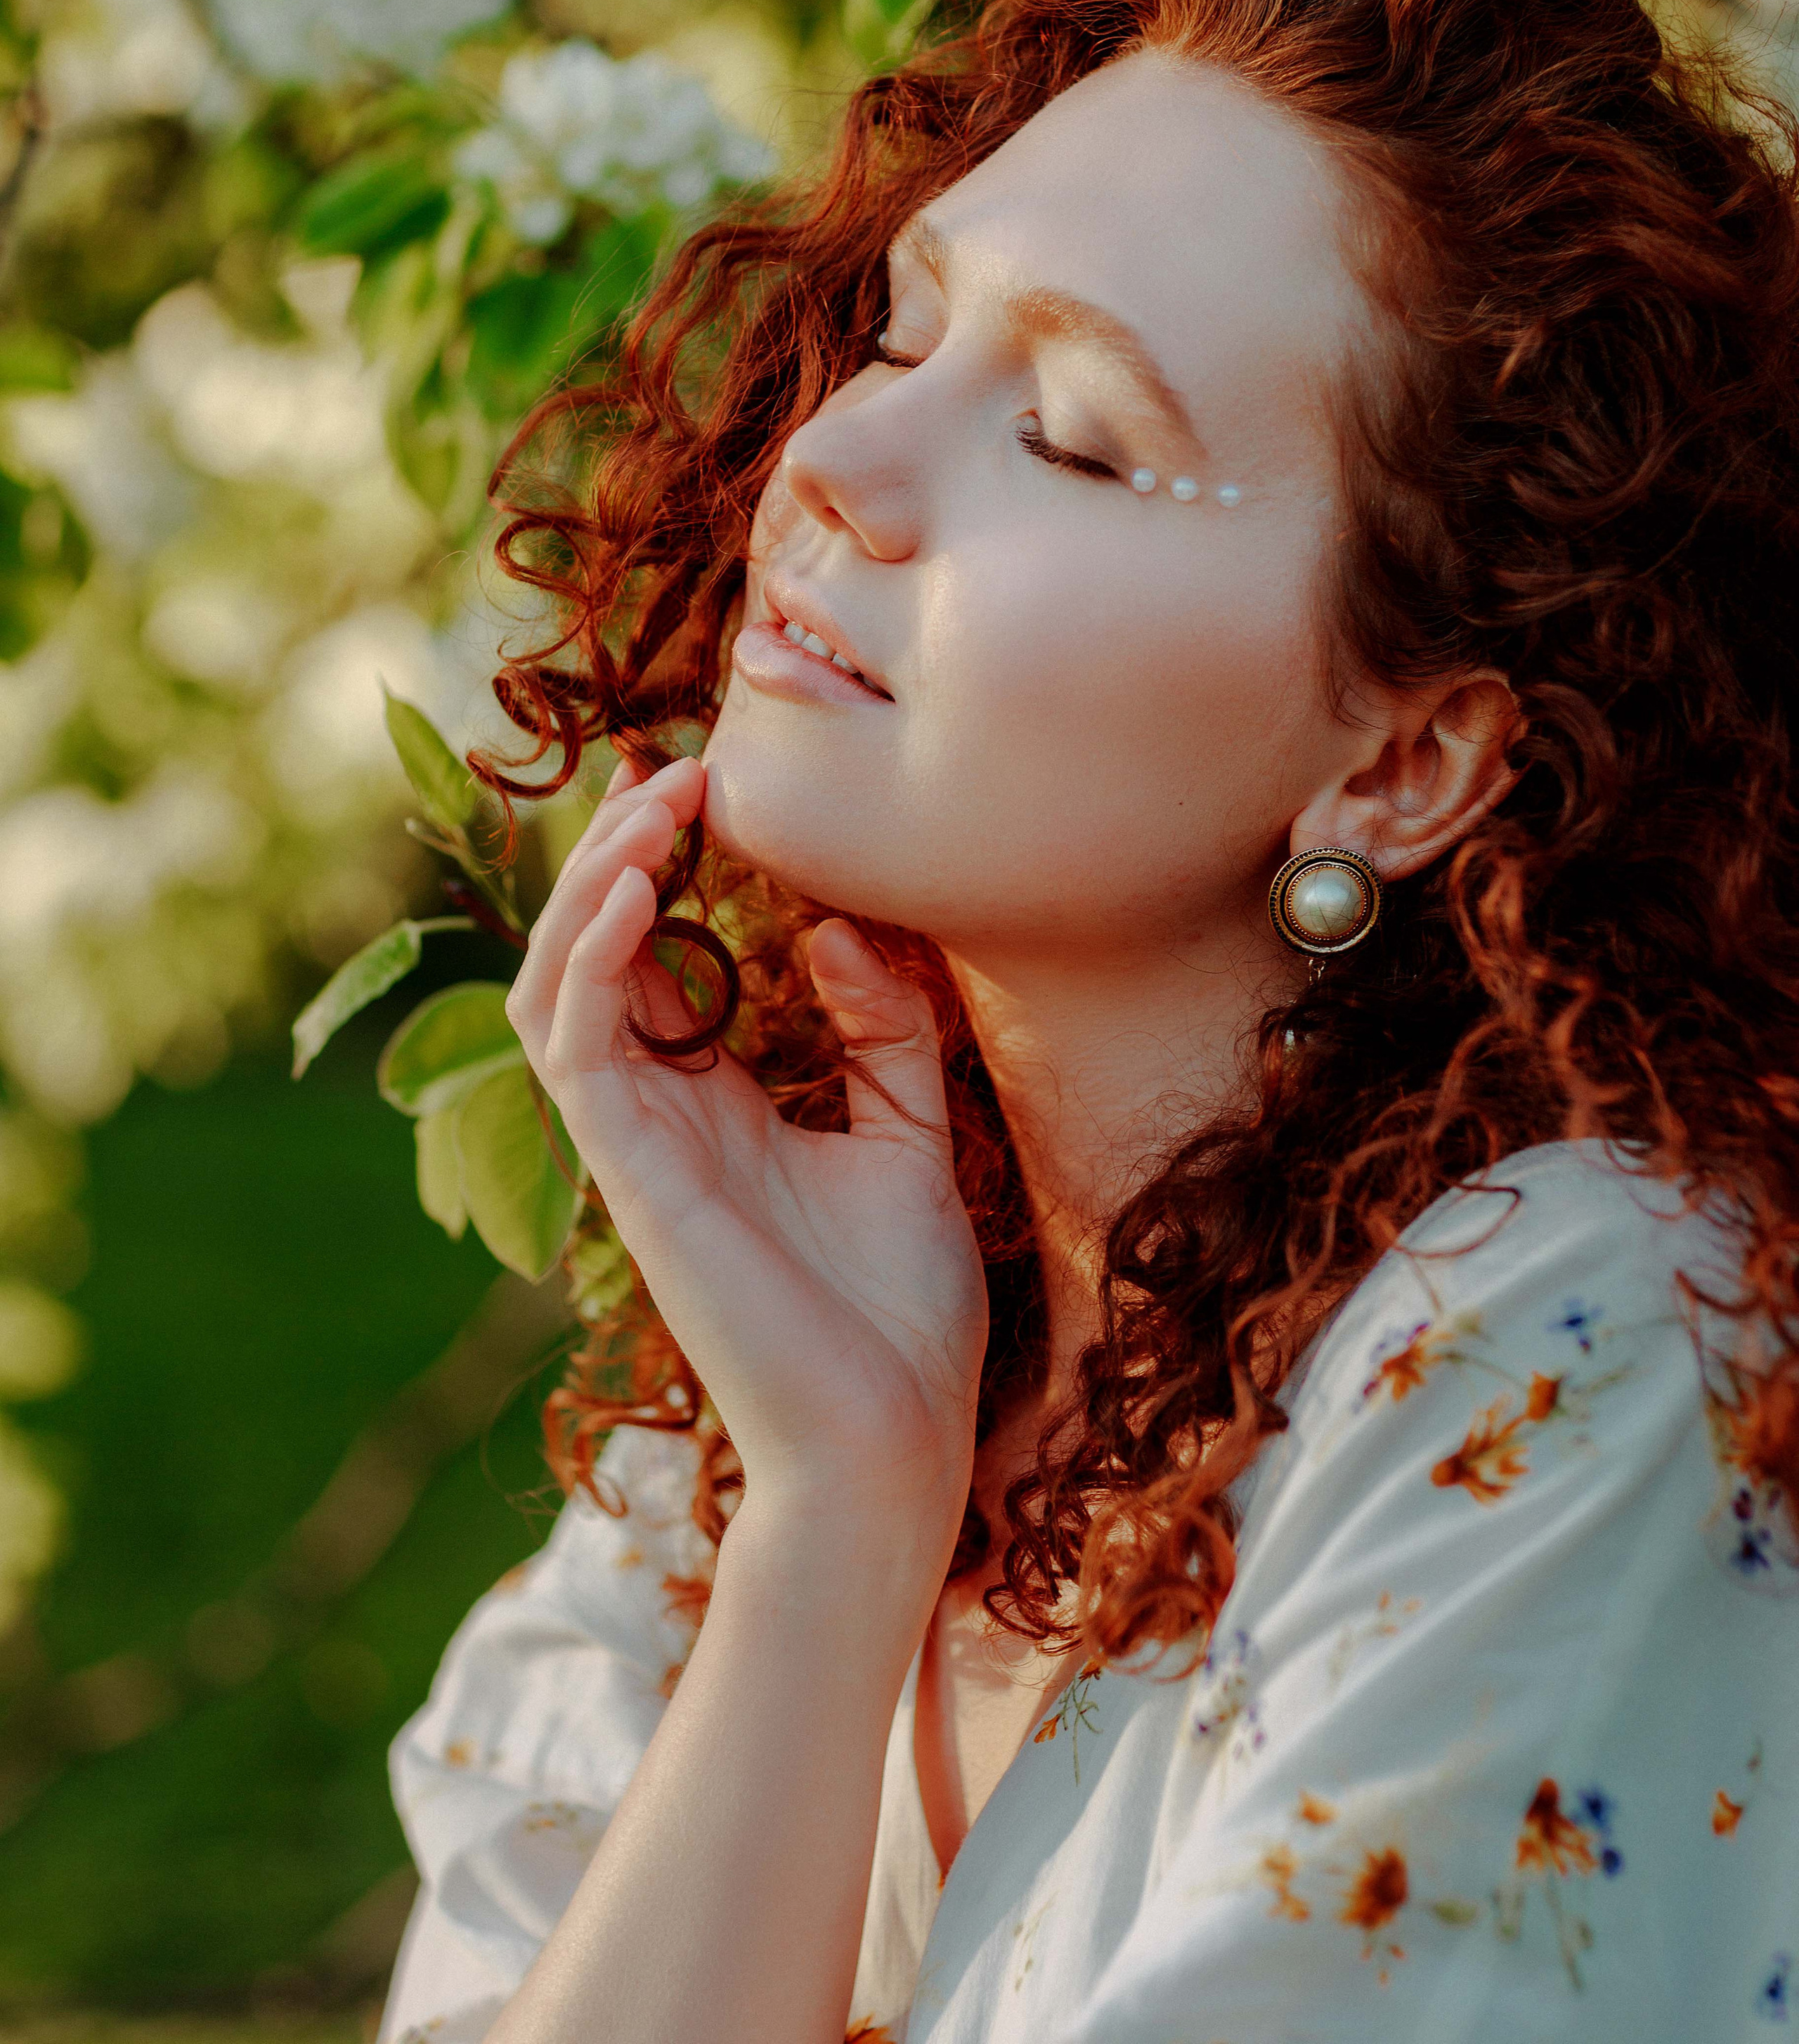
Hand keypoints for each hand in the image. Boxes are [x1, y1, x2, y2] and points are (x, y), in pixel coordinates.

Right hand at [507, 756, 987, 1583]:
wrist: (895, 1439)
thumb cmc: (903, 1311)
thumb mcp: (911, 1135)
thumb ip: (882, 1031)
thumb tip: (837, 927)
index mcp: (719, 1108)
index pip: (659, 965)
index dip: (667, 870)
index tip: (713, 786)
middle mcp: (662, 1118)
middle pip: (593, 957)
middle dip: (619, 853)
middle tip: (675, 769)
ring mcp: (638, 1147)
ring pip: (560, 986)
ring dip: (594, 887)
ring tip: (653, 809)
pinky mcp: (632, 1175)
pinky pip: (576, 1047)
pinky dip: (596, 958)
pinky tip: (642, 888)